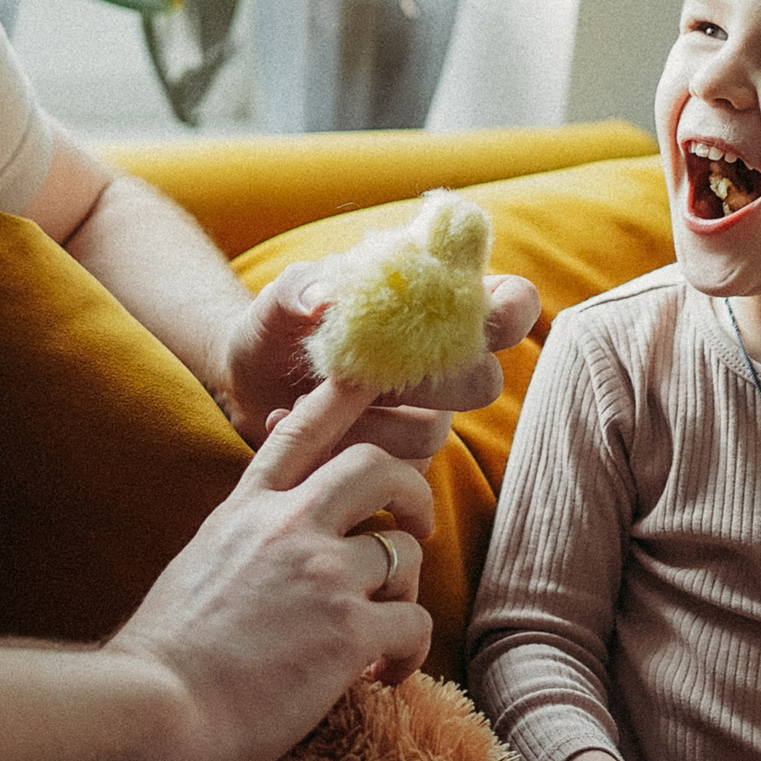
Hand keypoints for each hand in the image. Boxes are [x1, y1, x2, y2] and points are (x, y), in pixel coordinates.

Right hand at [105, 378, 436, 760]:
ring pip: (405, 554)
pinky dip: (410, 652)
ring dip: (406, 594)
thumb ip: (243, 543)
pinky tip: (382, 677)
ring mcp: (322, 573)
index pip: (301, 431)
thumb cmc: (164, 656)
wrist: (154, 707)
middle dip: (413, 491)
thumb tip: (273, 554)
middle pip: (377, 468)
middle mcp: (288, 526)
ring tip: (385, 635)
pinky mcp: (348, 629)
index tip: (372, 376)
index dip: (343, 396)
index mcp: (246, 510)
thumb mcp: (198, 566)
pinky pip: (415, 623)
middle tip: (417, 529)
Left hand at [222, 261, 541, 454]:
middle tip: (368, 372)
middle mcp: (443, 365)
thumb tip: (321, 301)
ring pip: (431, 432)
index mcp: (437, 309)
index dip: (511, 308)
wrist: (248, 381)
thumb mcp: (284, 298)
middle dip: (428, 381)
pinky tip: (291, 423)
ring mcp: (423, 416)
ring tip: (306, 401)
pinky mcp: (396, 462)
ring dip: (366, 421)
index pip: (510, 304)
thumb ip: (302, 289)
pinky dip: (337, 450)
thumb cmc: (279, 326)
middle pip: (483, 382)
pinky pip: (392, 470)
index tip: (485, 311)